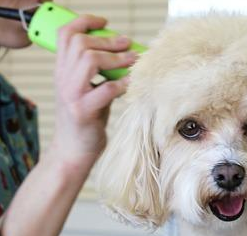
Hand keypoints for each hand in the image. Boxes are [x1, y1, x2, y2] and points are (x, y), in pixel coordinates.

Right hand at [50, 14, 136, 170]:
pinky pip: (106, 89)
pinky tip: (133, 84)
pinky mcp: (84, 112)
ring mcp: (72, 95)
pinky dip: (123, 84)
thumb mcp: (86, 91)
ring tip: (133, 61)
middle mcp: (63, 80)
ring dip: (116, 58)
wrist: (72, 151)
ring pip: (90, 60)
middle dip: (108, 40)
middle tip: (127, 44)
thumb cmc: (85, 121)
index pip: (66, 35)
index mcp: (61, 71)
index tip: (104, 22)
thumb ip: (96, 73)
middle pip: (80, 44)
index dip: (85, 22)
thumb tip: (123, 54)